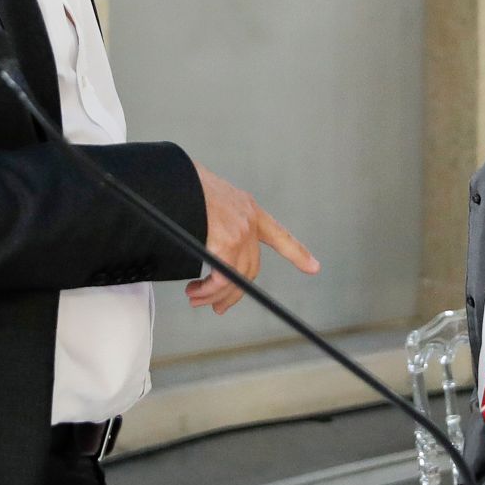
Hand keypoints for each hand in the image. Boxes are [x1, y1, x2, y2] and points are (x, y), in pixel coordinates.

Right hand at [184, 162, 319, 314]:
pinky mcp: (226, 241)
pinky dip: (209, 290)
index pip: (280, 234)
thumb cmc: (184, 187)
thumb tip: (210, 248)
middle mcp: (249, 220)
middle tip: (216, 307)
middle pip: (251, 268)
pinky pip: (222, 277)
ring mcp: (240, 231)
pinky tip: (196, 291)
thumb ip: (219, 220)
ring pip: (236, 278)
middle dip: (233, 294)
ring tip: (196, 299)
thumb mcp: (211, 198)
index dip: (297, 253)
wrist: (171, 177)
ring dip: (215, 295)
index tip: (313, 267)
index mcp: (248, 208)